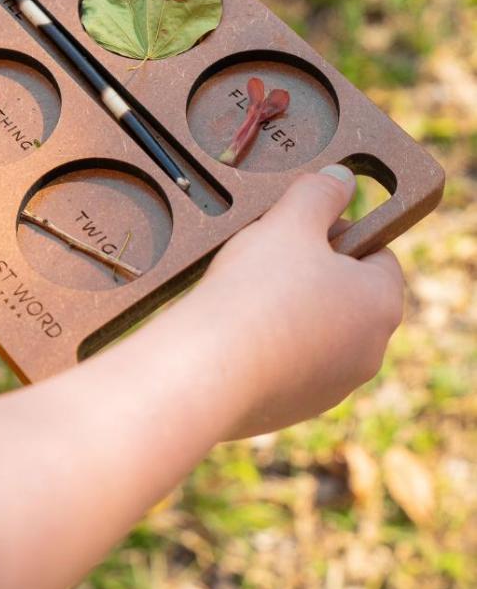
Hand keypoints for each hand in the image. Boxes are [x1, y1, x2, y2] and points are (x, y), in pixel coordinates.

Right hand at [184, 165, 404, 438]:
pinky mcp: (294, 409)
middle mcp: (369, 352)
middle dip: (313, 272)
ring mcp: (333, 387)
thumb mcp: (289, 222)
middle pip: (348, 295)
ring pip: (318, 332)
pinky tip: (234, 330)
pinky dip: (268, 346)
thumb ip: (319, 193)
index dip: (339, 233)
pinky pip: (288, 365)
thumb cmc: (257, 289)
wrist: (208, 369)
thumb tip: (341, 179)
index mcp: (381, 304)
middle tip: (268, 254)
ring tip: (245, 292)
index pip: (378, 255)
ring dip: (291, 310)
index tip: (300, 227)